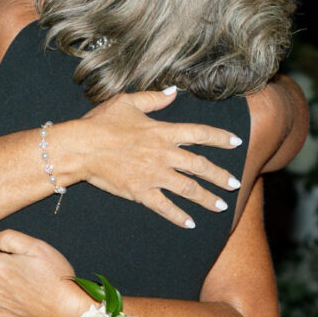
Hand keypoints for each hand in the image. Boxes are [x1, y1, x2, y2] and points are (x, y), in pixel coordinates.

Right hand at [72, 88, 241, 228]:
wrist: (81, 147)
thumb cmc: (101, 122)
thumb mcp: (128, 102)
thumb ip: (154, 98)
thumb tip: (173, 92)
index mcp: (163, 131)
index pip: (200, 134)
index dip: (220, 138)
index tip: (236, 142)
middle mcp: (164, 154)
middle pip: (200, 166)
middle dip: (220, 176)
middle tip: (235, 184)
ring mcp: (154, 175)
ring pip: (189, 189)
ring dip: (207, 198)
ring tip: (222, 206)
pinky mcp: (141, 192)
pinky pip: (165, 207)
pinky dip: (179, 216)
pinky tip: (190, 223)